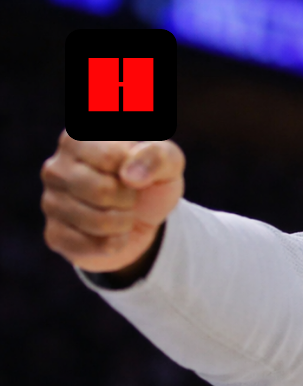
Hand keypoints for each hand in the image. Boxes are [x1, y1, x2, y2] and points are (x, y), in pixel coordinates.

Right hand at [40, 131, 184, 274]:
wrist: (144, 218)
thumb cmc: (151, 180)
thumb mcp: (168, 162)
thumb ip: (157, 156)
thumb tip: (130, 176)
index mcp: (78, 139)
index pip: (110, 158)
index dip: (136, 173)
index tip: (137, 173)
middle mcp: (56, 167)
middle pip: (102, 191)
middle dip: (129, 200)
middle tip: (130, 197)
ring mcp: (50, 202)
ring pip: (98, 222)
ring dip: (124, 223)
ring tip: (122, 214)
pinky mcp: (54, 235)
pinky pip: (89, 246)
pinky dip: (113, 244)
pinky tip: (111, 234)